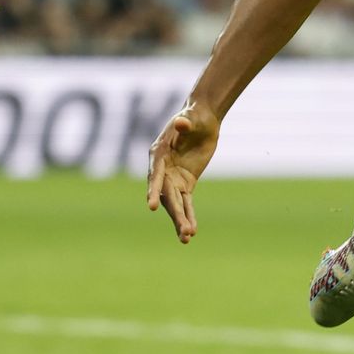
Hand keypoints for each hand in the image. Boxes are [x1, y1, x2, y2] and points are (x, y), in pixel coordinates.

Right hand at [146, 102, 220, 242]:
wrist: (201, 120)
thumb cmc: (193, 116)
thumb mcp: (190, 117)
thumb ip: (185, 122)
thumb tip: (181, 122)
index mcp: (159, 154)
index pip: (155, 175)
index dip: (154, 190)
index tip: (152, 205)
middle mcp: (162, 170)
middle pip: (167, 195)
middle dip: (175, 213)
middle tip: (183, 231)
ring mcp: (173, 179)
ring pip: (175, 204)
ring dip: (181, 220)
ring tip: (187, 238)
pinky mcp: (185, 183)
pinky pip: (186, 203)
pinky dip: (188, 216)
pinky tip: (191, 232)